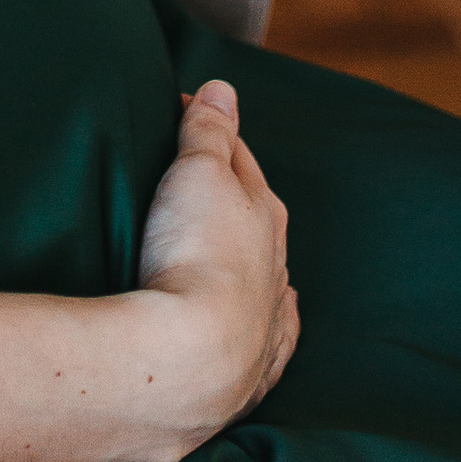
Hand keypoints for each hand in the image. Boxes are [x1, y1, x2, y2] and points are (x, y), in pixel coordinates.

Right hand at [132, 80, 297, 454]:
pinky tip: (274, 324)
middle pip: (257, 218)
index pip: (240, 159)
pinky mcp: (253, 372)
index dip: (212, 135)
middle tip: (202, 181)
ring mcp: (268, 322)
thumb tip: (224, 89)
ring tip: (232, 254)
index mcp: (265, 213)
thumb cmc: (194, 255)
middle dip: (236, 198)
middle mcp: (276, 267)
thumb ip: (209, 131)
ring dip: (252, 264)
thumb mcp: (196, 174)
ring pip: (269, 280)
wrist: (191, 361)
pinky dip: (272, 324)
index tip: (184, 117)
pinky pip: (273, 339)